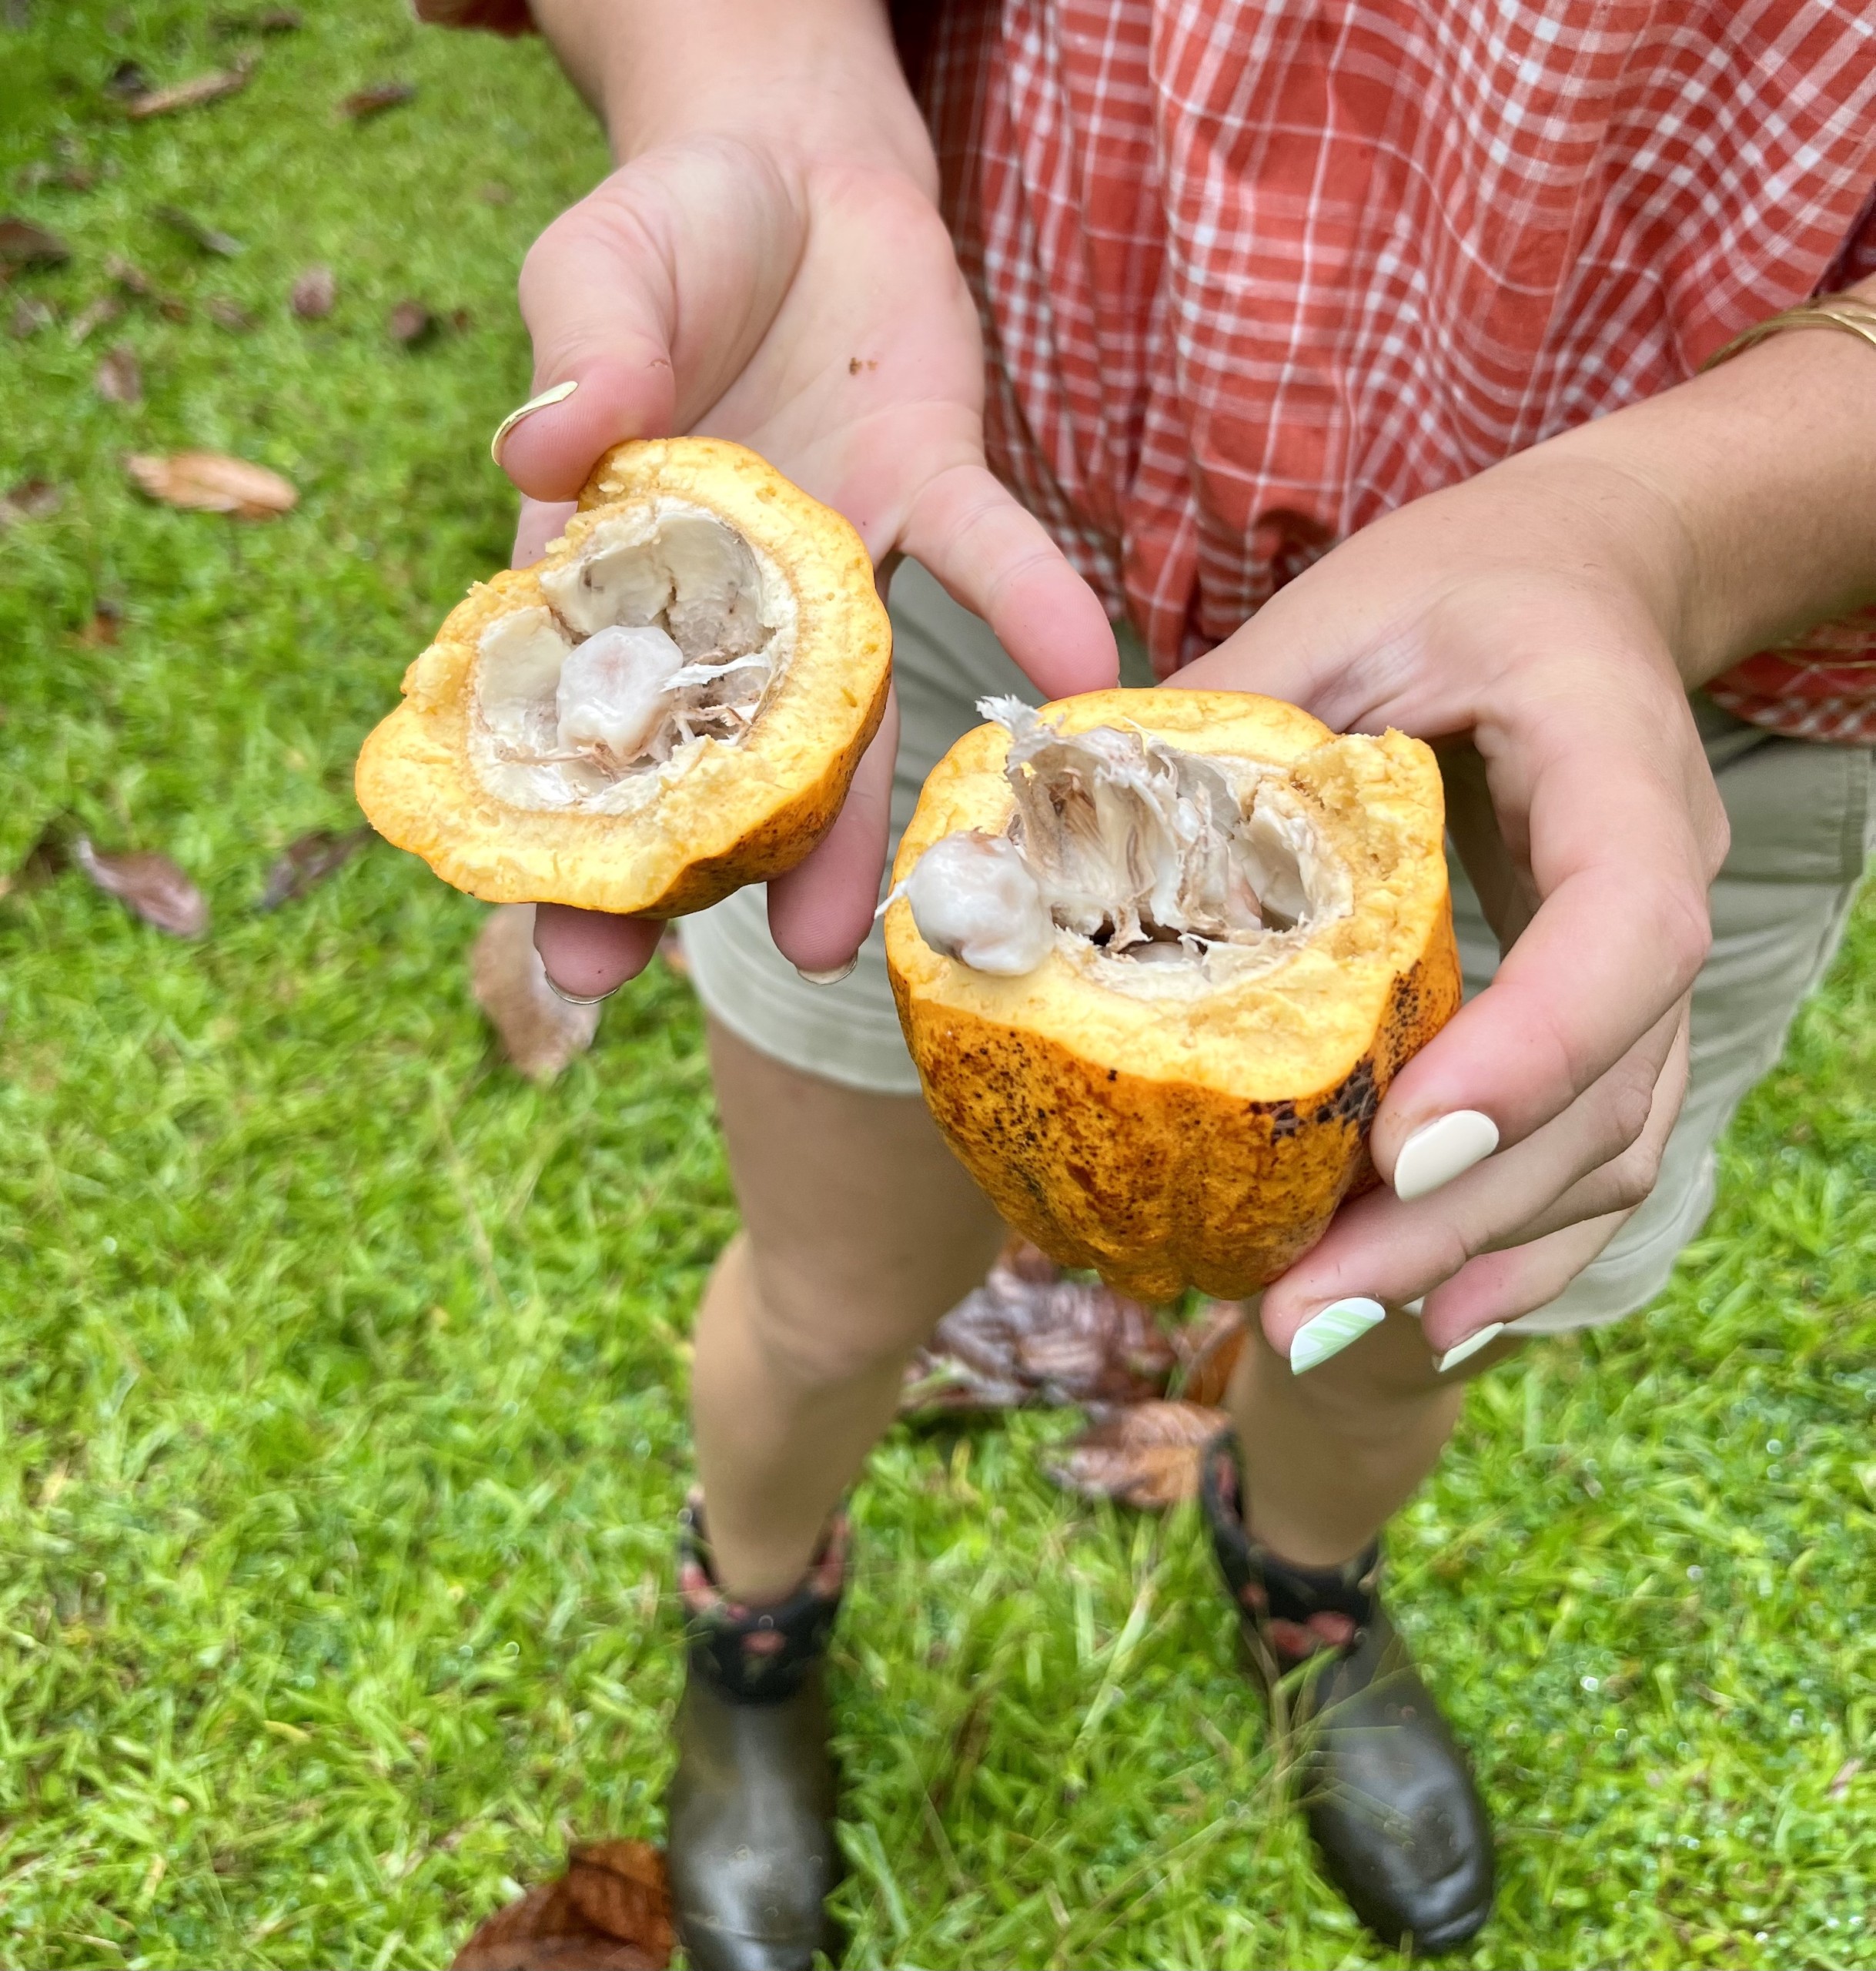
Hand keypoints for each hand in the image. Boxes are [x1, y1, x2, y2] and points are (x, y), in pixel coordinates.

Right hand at [501, 113, 1115, 996]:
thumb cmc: (668, 228)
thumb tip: (543, 450)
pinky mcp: (935, 494)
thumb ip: (582, 357)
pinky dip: (1034, 609)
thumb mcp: (598, 271)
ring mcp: (840, 562)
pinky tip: (1079, 678)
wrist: (798, 167)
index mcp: (615, 559)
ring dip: (849, 819)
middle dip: (697, 862)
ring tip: (844, 938)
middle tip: (680, 973)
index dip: (570, 828)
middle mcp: (732, 596)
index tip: (566, 940)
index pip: (580, 710)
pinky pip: (991, 560)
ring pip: (848, 710)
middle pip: (714, 751)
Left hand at [1178, 449, 1728, 1360]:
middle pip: (1609, 1094)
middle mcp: (1660, 884)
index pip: (1621, 932)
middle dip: (1456, 1220)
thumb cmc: (1456, 587)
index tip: (1398, 1145)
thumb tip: (1042, 832)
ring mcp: (1646, 966)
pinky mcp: (1605, 1014)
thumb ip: (1219, 716)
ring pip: (1609, 1151)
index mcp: (1616, 770)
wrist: (1583, 583)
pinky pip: (1592, 1153)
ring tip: (1317, 1327)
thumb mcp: (1337, 615)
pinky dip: (1510, 1245)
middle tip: (1299, 1306)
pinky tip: (1411, 1309)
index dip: (1526, 1054)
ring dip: (1474, 1259)